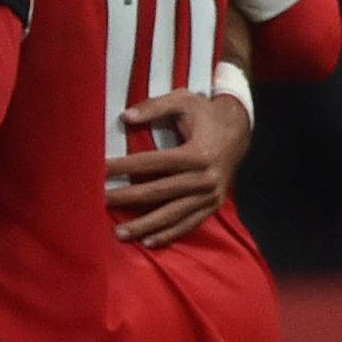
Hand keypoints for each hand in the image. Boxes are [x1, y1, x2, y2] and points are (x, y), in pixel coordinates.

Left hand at [104, 89, 251, 245]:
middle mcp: (205, 178)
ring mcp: (210, 195)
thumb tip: (126, 117)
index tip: (101, 170)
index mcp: (197, 153)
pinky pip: (189, 224)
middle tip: (101, 202)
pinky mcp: (213, 206)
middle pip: (159, 192)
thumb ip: (155, 106)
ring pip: (172, 214)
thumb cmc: (207, 115)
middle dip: (127, 198)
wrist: (240, 131)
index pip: (153, 163)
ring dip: (145, 225)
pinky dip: (169, 234)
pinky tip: (148, 242)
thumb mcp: (184, 100)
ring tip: (120, 233)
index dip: (125, 167)